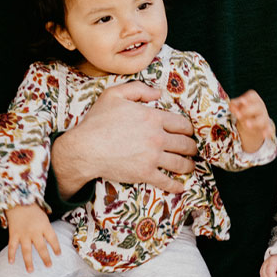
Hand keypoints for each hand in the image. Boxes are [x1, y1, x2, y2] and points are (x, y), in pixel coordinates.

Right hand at [4, 204, 59, 272]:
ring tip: (30, 271)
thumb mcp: (44, 219)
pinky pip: (12, 246)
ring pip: (26, 250)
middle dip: (45, 258)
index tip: (59, 255)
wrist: (18, 203)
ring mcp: (23, 234)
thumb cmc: (34, 212)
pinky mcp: (13, 234)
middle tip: (49, 266)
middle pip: (41, 247)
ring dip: (28, 261)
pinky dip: (11, 254)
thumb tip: (50, 244)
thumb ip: (47, 231)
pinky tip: (11, 262)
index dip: (56, 247)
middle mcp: (34, 232)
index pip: (53, 239)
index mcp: (44, 226)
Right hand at [51, 82, 196, 196]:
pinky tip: (180, 187)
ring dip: (189, 165)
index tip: (189, 133)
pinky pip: (166, 181)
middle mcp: (157, 138)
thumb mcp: (114, 95)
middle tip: (192, 149)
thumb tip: (159, 93)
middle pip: (185, 144)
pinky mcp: (145, 173)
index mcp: (153, 118)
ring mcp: (152, 157)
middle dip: (191, 147)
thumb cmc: (97, 121)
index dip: (188, 130)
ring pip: (180, 163)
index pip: (182, 124)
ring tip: (190, 165)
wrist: (84, 149)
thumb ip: (138, 89)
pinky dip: (176, 185)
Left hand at [230, 90, 274, 152]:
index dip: (246, 98)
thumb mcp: (238, 107)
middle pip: (257, 107)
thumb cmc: (244, 110)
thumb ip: (234, 105)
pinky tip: (264, 135)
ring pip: (262, 120)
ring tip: (247, 124)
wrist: (252, 121)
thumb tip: (231, 105)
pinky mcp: (265, 127)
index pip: (252, 96)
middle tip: (238, 115)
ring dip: (254, 122)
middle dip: (248, 110)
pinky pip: (268, 129)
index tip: (242, 102)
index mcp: (254, 99)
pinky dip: (267, 132)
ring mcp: (264, 117)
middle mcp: (260, 107)